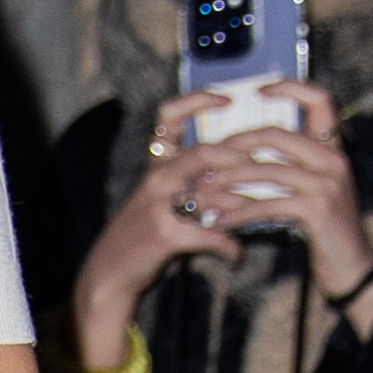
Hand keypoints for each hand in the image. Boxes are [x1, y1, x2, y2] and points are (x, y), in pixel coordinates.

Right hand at [72, 117, 249, 361]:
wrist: (109, 273)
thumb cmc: (140, 236)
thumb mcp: (158, 200)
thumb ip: (190, 184)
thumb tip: (233, 178)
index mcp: (156, 164)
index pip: (170, 115)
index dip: (198, 100)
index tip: (228, 99)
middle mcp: (156, 178)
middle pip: (204, 152)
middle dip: (240, 158)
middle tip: (263, 167)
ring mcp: (159, 205)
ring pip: (213, 193)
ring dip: (244, 207)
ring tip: (262, 215)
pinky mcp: (166, 235)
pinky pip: (212, 235)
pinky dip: (230, 247)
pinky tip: (237, 256)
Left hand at [162, 82, 372, 305]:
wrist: (352, 268)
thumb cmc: (327, 232)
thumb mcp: (315, 191)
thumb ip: (293, 169)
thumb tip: (249, 156)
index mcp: (333, 149)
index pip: (319, 99)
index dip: (290, 87)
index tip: (259, 90)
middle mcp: (333, 160)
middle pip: (276, 135)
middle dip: (236, 145)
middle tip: (208, 158)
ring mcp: (327, 183)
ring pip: (265, 170)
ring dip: (228, 182)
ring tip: (202, 192)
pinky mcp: (317, 209)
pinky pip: (266, 204)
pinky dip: (237, 212)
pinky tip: (218, 220)